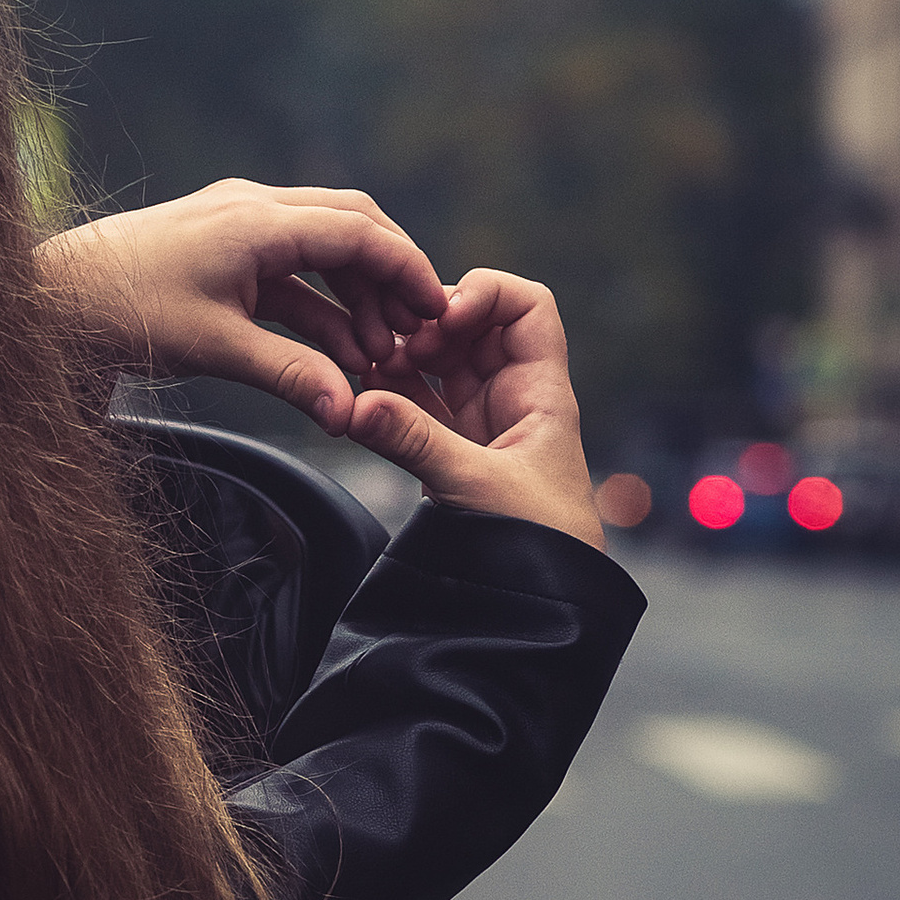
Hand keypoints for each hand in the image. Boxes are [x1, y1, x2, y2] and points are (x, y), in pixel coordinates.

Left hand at [36, 181, 446, 434]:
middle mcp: (253, 210)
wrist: (44, 304)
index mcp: (257, 219)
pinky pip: (290, 276)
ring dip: (356, 301)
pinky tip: (340, 356)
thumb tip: (348, 411)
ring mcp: (237, 228)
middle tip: (419, 332)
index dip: (408, 270)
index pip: (359, 231)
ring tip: (378, 359)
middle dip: (391, 280)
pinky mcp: (223, 256)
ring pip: (324, 252)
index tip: (440, 312)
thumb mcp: (213, 347)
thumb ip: (289, 375)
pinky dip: (320, 311)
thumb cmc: (120, 313)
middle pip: (351, 228)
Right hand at [345, 268, 605, 548]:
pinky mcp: (452, 454)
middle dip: (429, 324)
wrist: (543, 605)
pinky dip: (391, 395)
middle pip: (473, 327)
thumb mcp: (475, 487)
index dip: (485, 294)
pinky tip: (364, 397)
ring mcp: (481, 425)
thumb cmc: (541, 547)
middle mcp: (512, 399)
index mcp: (541, 393)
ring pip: (441, 365)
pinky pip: (419, 406)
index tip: (442, 318)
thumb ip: (413, 441)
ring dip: (404, 358)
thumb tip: (355, 404)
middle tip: (393, 346)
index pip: (527, 306)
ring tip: (368, 368)